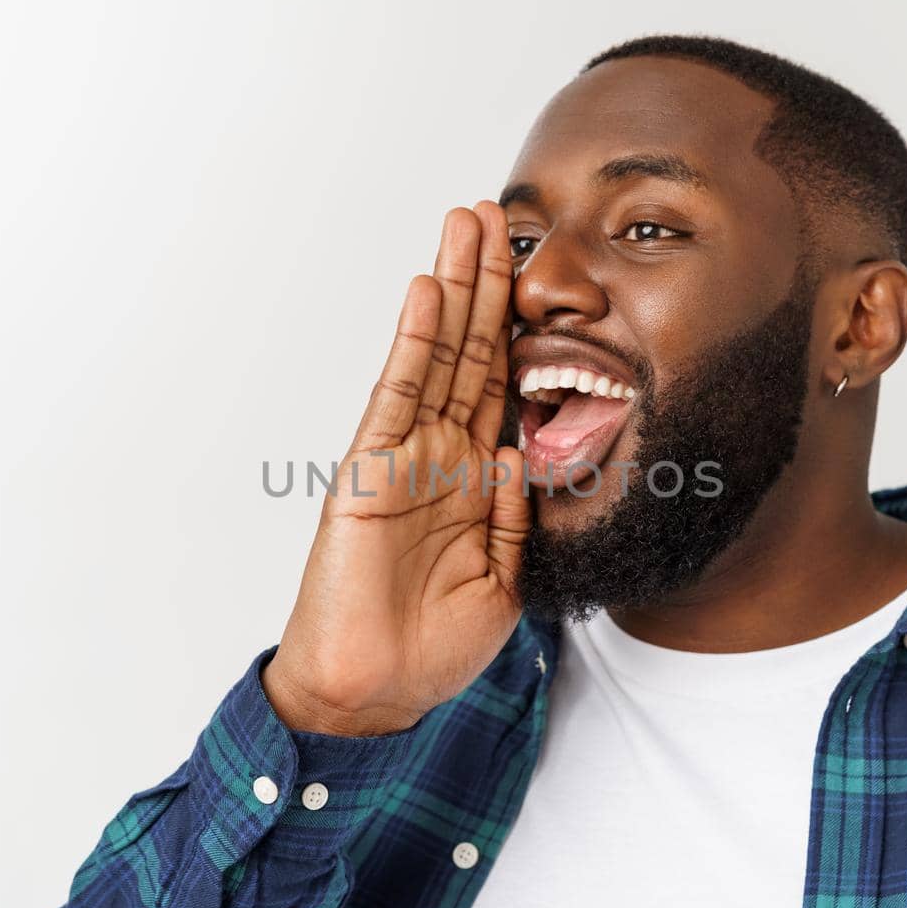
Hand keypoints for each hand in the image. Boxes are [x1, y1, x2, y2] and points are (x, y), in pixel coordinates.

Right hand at [263, 202, 530, 735]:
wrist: (376, 693)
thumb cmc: (432, 648)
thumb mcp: (503, 578)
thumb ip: (513, 513)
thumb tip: (526, 450)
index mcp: (473, 481)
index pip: (501, 387)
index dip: (518, 330)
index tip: (536, 276)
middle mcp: (439, 456)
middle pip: (471, 352)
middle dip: (486, 284)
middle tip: (496, 214)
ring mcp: (403, 457)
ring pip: (437, 356)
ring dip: (455, 289)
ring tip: (466, 223)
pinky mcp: (370, 471)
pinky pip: (397, 395)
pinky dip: (414, 343)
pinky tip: (428, 292)